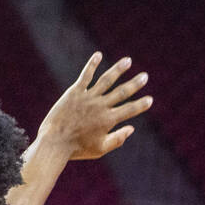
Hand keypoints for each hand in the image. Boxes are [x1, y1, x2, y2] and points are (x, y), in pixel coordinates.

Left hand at [37, 53, 152, 160]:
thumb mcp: (100, 149)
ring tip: (128, 60)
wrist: (54, 142)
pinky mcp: (74, 92)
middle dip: (135, 84)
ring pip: (107, 80)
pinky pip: (85, 76)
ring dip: (118, 69)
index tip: (150, 99)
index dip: (141, 104)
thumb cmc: (77, 148)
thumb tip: (132, 128)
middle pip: (122, 92)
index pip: (130, 110)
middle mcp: (101, 106)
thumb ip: (118, 139)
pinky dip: (92, 65)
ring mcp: (87, 97)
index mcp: (109, 120)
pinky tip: (98, 55)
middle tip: (145, 76)